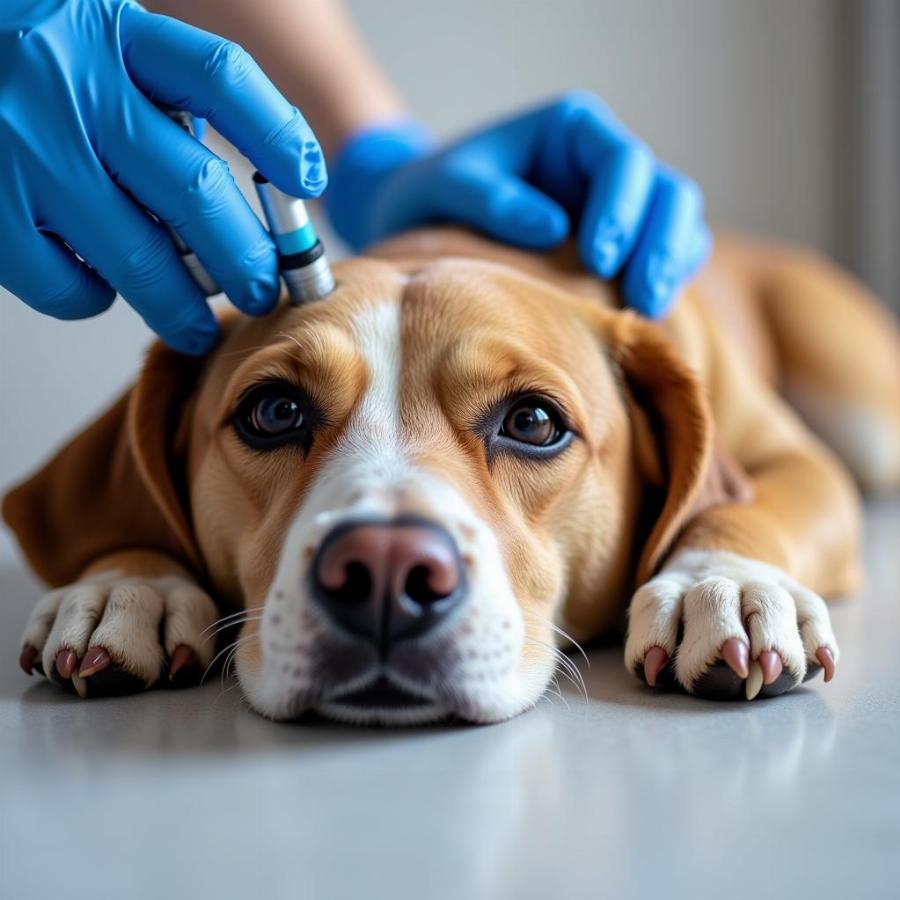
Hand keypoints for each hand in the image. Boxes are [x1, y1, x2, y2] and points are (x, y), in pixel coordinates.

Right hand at [0, 0, 325, 353]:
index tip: (309, 183)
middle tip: (263, 291)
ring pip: (141, 256)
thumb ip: (164, 104)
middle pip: (196, 190)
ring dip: (183, 306)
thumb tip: (236, 210)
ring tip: (198, 328)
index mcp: (116, 35)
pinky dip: (97, 300)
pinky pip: (70, 285)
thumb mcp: (102, 49)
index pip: (222, 81)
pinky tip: (104, 288)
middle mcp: (73, 87)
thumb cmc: (34, 66)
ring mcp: (27, 150)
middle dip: (245, 258)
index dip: (279, 138)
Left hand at [326, 91, 709, 316]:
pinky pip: (663, 257)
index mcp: (572, 131)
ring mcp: (618, 205)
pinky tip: (646, 314)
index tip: (597, 259)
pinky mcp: (619, 244)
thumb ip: (490, 199)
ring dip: (671, 267)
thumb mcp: (445, 184)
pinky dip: (665, 281)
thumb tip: (552, 228)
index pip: (622, 160)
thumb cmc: (432, 192)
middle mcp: (604, 164)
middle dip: (661, 245)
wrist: (423, 219)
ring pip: (677, 226)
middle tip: (642, 298)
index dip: (621, 209)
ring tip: (649, 311)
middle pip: (669, 193)